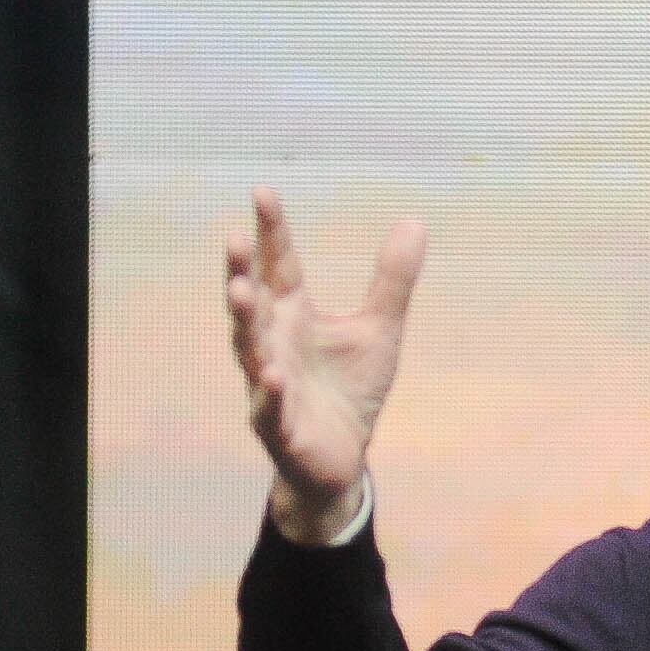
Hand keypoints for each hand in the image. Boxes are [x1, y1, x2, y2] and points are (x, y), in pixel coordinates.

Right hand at [226, 186, 426, 542]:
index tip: (263, 191)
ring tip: (241, 291)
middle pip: (253, 301)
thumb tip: (415, 221)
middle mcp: (273, 342)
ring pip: (250, 348)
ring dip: (245, 321)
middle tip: (234, 236)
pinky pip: (270, 406)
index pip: (279, 264)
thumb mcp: (380, 329)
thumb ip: (392, 279)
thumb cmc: (351, 389)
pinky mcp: (278, 425)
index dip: (272, 231)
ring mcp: (269, 383)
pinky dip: (269, 391)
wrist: (343, 459)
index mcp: (293, 314)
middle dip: (241, 270)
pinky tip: (272, 374)